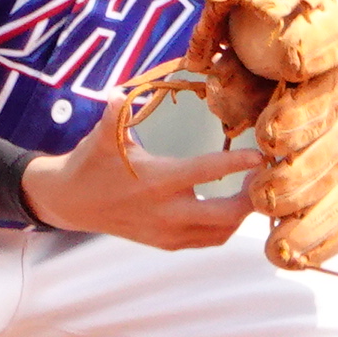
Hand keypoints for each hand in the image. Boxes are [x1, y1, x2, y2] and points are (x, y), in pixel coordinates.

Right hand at [22, 101, 256, 249]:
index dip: (236, 163)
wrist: (71, 203)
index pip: (206, 173)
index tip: (262, 156)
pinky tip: (233, 206)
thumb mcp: (101, 138)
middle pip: (225, 215)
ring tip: (253, 189)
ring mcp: (167, 234)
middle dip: (251, 199)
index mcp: (156, 182)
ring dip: (241, 214)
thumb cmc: (90, 164)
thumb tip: (117, 92)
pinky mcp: (166, 244)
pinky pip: (208, 240)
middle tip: (266, 176)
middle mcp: (166, 213)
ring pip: (221, 233)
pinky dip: (226, 227)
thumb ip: (114, 115)